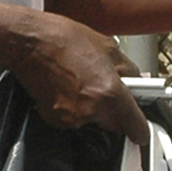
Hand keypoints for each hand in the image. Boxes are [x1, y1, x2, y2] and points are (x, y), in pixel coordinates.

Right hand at [11, 12, 150, 146]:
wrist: (29, 42)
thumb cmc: (65, 39)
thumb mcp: (110, 48)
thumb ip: (130, 72)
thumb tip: (138, 84)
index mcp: (110, 94)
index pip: (135, 127)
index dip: (141, 129)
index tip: (141, 131)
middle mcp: (91, 110)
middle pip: (114, 125)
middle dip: (115, 112)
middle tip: (108, 89)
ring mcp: (70, 118)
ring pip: (93, 121)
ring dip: (93, 108)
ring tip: (83, 82)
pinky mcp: (53, 119)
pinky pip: (73, 119)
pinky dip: (74, 108)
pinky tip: (68, 87)